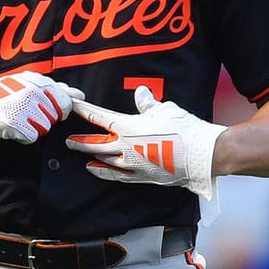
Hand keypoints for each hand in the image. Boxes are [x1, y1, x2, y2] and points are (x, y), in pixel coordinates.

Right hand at [0, 71, 82, 143]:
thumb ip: (53, 88)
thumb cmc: (4, 92)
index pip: (66, 100)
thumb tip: (77, 93)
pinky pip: (31, 137)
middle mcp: (34, 94)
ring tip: (20, 119)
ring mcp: (25, 109)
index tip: (59, 111)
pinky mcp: (17, 124)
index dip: (64, 108)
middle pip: (56, 116)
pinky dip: (24, 136)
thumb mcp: (28, 82)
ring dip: (34, 127)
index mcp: (39, 82)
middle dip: (46, 118)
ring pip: (45, 127)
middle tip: (29, 114)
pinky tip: (14, 128)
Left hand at [66, 86, 227, 198]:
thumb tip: (141, 92)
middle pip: (96, 144)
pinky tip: (97, 171)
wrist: (201, 155)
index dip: (84, 111)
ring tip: (81, 155)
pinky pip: (118, 176)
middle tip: (68, 140)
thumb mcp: (164, 110)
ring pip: (104, 161)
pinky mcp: (142, 176)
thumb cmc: (183, 128)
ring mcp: (132, 164)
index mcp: (128, 127)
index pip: (99, 117)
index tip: (73, 106)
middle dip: (80, 141)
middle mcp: (125, 147)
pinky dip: (105, 173)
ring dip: (91, 157)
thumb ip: (147, 104)